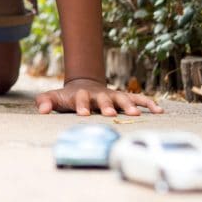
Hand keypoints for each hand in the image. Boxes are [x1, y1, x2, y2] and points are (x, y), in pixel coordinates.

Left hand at [35, 77, 163, 115]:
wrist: (83, 86)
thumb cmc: (67, 97)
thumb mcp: (54, 97)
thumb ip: (45, 101)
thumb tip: (41, 110)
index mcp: (81, 95)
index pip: (80, 99)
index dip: (82, 105)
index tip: (83, 114)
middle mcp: (99, 94)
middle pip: (104, 98)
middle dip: (107, 105)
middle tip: (110, 113)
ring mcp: (113, 95)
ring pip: (123, 98)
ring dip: (129, 104)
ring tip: (136, 114)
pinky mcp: (124, 98)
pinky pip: (139, 99)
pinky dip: (149, 103)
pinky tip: (159, 110)